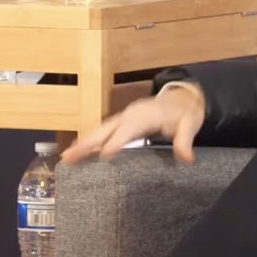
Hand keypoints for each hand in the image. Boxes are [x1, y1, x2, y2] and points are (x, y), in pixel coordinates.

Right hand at [62, 83, 205, 164]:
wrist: (181, 97)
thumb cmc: (184, 112)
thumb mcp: (190, 124)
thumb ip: (185, 141)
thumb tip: (187, 158)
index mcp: (144, 115)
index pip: (127, 131)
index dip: (116, 142)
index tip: (102, 156)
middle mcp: (129, 115)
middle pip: (105, 130)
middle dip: (87, 143)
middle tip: (68, 157)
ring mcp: (123, 118)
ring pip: (99, 131)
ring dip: (83, 144)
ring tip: (66, 158)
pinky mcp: (121, 123)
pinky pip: (102, 133)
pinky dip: (89, 142)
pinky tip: (78, 152)